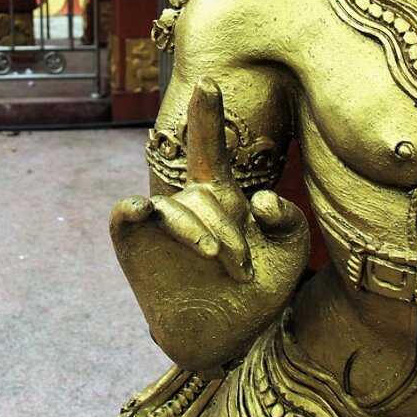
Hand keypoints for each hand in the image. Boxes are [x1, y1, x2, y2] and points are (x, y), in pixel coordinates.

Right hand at [110, 78, 308, 369]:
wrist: (228, 338)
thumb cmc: (260, 287)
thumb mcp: (292, 250)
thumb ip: (289, 218)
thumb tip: (260, 199)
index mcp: (221, 194)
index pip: (209, 147)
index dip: (207, 114)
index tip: (208, 79)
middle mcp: (187, 202)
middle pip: (205, 194)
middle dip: (228, 229)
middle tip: (243, 268)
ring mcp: (159, 223)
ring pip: (175, 208)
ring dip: (199, 233)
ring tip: (215, 260)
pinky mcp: (135, 245)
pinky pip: (125, 216)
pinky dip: (131, 210)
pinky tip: (139, 210)